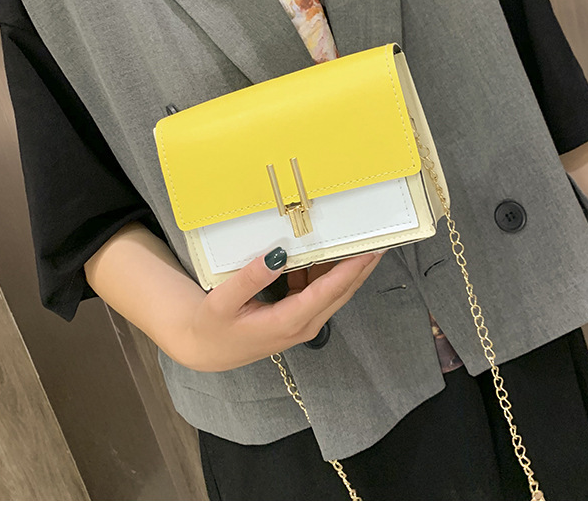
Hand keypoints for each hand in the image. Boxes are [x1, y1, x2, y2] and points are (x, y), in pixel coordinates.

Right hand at [178, 248, 385, 371]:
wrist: (207, 348)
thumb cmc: (213, 326)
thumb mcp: (222, 302)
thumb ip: (249, 278)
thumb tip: (277, 254)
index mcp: (287, 322)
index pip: (327, 292)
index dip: (350, 270)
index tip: (369, 250)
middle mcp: (303, 325)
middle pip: (341, 292)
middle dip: (361, 267)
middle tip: (380, 239)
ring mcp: (303, 323)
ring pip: (334, 292)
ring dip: (348, 268)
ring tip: (361, 239)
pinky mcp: (299, 318)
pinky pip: (321, 293)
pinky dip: (327, 272)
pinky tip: (326, 252)